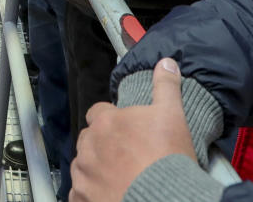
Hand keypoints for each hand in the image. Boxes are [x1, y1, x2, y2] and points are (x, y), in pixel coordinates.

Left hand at [70, 58, 197, 201]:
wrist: (164, 199)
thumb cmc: (167, 159)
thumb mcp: (172, 116)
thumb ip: (166, 87)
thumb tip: (166, 63)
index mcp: (106, 122)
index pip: (98, 113)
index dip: (111, 120)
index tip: (125, 130)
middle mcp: (89, 146)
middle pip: (89, 140)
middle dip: (102, 145)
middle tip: (125, 157)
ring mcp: (83, 174)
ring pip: (83, 166)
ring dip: (95, 169)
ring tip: (119, 178)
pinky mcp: (82, 198)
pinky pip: (80, 194)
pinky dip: (90, 193)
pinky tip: (109, 195)